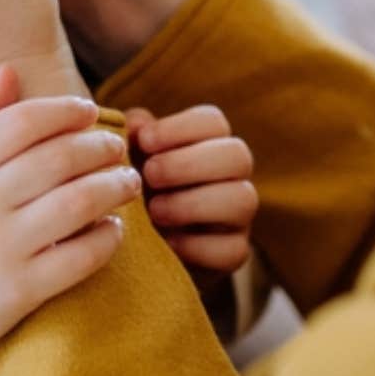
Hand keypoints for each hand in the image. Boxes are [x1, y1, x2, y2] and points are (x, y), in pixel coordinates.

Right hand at [0, 67, 141, 360]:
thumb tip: (9, 71)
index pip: (21, 123)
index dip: (64, 110)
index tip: (89, 111)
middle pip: (57, 159)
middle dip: (100, 146)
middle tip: (117, 147)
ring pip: (78, 203)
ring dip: (115, 186)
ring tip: (128, 181)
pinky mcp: (20, 292)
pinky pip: (82, 256)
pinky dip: (109, 236)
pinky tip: (115, 226)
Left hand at [126, 105, 256, 288]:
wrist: (143, 246)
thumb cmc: (137, 188)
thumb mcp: (130, 157)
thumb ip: (133, 137)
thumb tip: (136, 124)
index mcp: (210, 143)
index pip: (213, 121)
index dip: (180, 127)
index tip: (144, 141)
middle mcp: (233, 176)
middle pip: (237, 155)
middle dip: (189, 164)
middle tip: (149, 175)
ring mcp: (238, 216)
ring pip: (243, 200)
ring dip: (194, 203)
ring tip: (154, 211)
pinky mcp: (234, 254)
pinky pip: (233, 249)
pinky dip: (197, 246)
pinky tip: (165, 243)